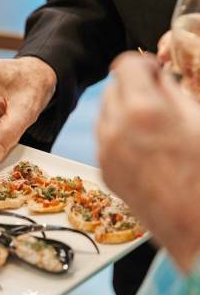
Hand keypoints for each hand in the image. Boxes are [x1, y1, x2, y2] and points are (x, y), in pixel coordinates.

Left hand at [97, 52, 199, 273]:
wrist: (197, 228)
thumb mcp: (198, 121)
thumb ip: (173, 94)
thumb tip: (158, 79)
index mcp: (143, 111)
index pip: (124, 66)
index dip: (142, 66)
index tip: (155, 75)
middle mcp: (115, 130)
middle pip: (112, 89)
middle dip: (132, 88)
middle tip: (157, 101)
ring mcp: (106, 154)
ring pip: (104, 114)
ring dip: (123, 111)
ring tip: (150, 126)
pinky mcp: (105, 172)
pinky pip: (104, 140)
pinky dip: (117, 134)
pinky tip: (142, 146)